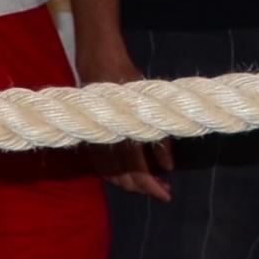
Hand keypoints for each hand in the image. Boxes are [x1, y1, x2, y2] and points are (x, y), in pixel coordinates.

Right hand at [76, 28, 170, 200]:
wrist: (100, 64)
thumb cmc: (128, 82)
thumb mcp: (151, 106)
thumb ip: (160, 138)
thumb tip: (168, 167)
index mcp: (123, 134)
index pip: (136, 169)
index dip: (151, 186)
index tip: (166, 194)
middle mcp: (107, 142)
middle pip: (123, 177)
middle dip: (143, 188)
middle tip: (163, 190)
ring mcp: (95, 142)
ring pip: (110, 175)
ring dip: (130, 184)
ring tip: (151, 185)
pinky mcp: (90, 139)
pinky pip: (101, 167)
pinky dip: (115, 176)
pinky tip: (130, 176)